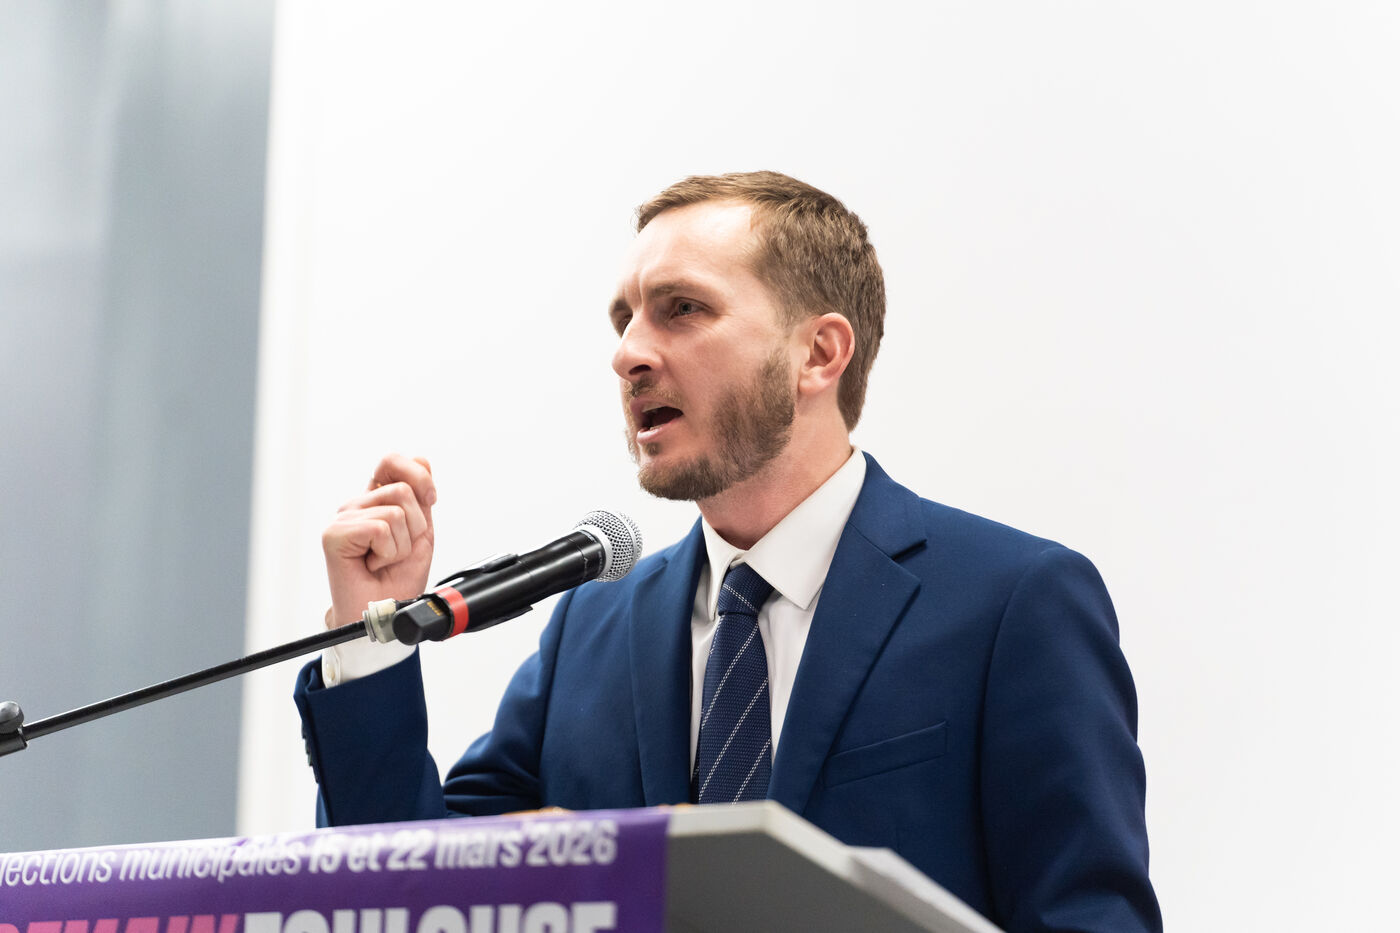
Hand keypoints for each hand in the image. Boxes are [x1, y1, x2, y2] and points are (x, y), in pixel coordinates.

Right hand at [321, 453, 436, 628]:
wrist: (384, 614)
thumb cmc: (398, 579)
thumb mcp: (421, 533)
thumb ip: (421, 497)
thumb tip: (421, 460)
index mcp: (376, 500)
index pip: (393, 461)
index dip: (419, 476)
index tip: (429, 500)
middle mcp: (357, 505)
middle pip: (402, 487)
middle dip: (416, 524)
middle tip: (399, 549)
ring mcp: (344, 518)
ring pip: (396, 511)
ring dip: (402, 544)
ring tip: (385, 560)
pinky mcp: (334, 534)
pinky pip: (380, 528)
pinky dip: (388, 552)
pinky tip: (373, 565)